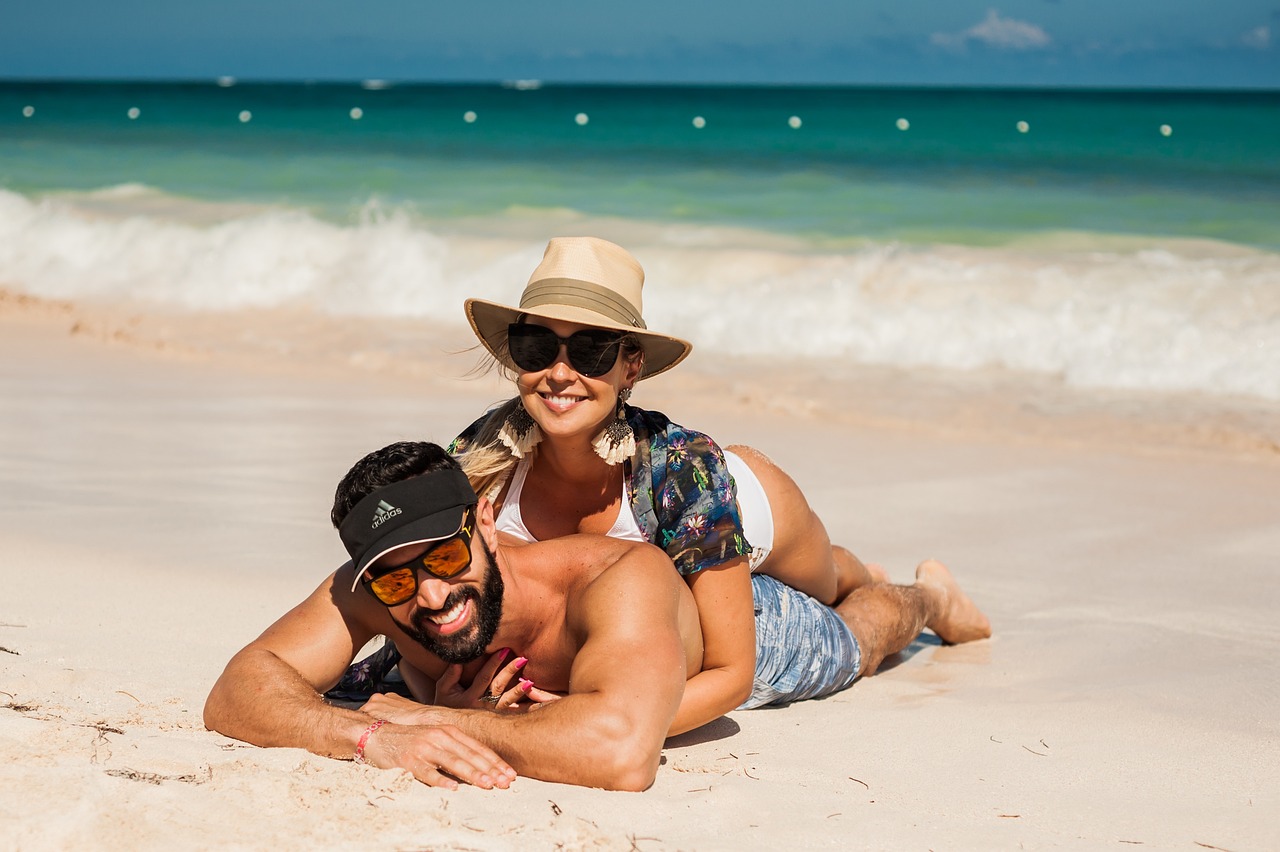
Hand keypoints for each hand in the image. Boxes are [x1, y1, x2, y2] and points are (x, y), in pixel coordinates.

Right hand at [359, 717, 515, 789]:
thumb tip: (480, 764)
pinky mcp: (409, 760)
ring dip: (472, 774)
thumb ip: (456, 747)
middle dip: (490, 770)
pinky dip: (440, 781)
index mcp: (448, 731)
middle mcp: (439, 737)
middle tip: (505, 782)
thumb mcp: (436, 737)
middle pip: (469, 755)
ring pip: (453, 763)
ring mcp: (424, 748)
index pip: (477, 748)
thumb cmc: (410, 738)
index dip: (495, 761)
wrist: (377, 733)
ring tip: (487, 784)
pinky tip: (452, 788)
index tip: (510, 773)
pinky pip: (427, 772)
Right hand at [434, 648, 559, 711]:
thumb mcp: (442, 690)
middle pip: (498, 687)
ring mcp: (492, 716)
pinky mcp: (500, 721)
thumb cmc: (445, 705)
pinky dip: (528, 709)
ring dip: (520, 692)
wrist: (448, 730)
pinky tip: (540, 704)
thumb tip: (458, 660)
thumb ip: (450, 675)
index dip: (493, 664)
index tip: (504, 650)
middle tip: (523, 658)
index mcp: (469, 698)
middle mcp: (482, 708)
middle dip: (510, 672)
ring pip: (509, 703)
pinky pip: (516, 715)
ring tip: (532, 681)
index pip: (484, 678)